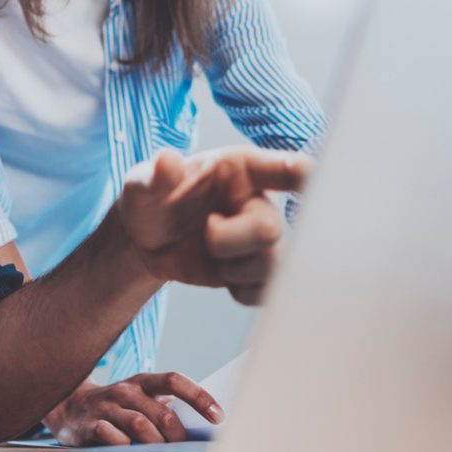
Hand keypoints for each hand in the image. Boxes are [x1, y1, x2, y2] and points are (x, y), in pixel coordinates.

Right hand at [43, 373, 221, 446]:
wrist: (66, 404)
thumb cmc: (114, 404)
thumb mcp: (138, 396)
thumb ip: (163, 405)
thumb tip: (203, 421)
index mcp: (142, 381)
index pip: (174, 380)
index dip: (199, 397)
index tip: (218, 417)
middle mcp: (125, 391)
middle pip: (162, 413)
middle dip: (178, 436)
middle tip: (184, 450)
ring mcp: (106, 407)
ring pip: (140, 426)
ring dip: (156, 444)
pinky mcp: (88, 425)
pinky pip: (111, 436)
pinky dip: (125, 446)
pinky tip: (128, 450)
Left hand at [115, 146, 311, 303]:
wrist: (147, 241)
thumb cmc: (150, 201)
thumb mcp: (141, 185)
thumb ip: (154, 176)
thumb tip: (166, 160)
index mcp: (240, 170)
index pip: (282, 168)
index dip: (302, 174)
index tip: (310, 177)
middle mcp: (258, 202)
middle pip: (271, 229)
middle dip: (230, 240)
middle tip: (207, 231)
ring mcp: (260, 238)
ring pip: (273, 264)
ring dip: (233, 268)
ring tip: (210, 254)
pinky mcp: (257, 270)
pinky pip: (267, 291)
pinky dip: (242, 291)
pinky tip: (222, 276)